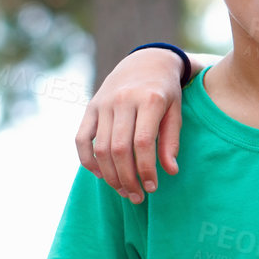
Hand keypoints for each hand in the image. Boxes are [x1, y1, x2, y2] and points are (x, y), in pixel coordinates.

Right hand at [76, 47, 187, 201]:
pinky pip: (81, 138)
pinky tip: (100, 175)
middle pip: (119, 148)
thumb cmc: (166, 92)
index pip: (143, 143)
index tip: (152, 188)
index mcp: (149, 100)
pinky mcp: (90, 107)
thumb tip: (170, 171)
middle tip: (136, 196)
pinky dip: (87, 159)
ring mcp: (103, 103)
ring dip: (109, 174)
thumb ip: (172, 141)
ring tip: (122, 190)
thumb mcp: (176, 112)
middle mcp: (122, 101)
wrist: (146, 62)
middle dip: (127, 177)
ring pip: (100, 147)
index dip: (146, 169)